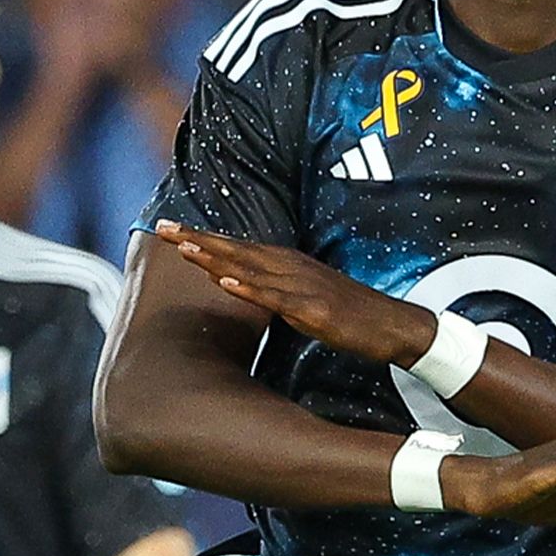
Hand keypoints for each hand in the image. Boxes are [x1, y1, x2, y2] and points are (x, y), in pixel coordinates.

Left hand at [153, 221, 433, 367]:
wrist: (393, 326)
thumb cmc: (350, 315)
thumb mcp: (305, 297)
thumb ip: (274, 288)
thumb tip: (242, 285)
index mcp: (288, 264)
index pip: (238, 247)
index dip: (203, 238)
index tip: (171, 230)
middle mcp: (292, 268)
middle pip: (237, 251)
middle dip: (198, 239)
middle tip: (162, 228)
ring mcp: (302, 287)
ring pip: (250, 269)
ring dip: (216, 258)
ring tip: (183, 248)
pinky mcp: (313, 310)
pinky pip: (275, 299)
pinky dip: (249, 290)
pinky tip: (226, 284)